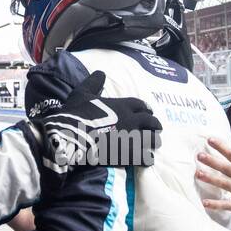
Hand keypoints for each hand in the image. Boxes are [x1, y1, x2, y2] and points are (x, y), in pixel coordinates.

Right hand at [23, 71, 161, 177]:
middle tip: (157, 127)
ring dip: (155, 140)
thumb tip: (101, 72)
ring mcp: (133, 138)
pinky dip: (148, 158)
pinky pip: (146, 157)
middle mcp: (132, 121)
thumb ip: (93, 82)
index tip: (148, 111)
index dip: (145, 108)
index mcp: (122, 106)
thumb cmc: (77, 114)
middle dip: (155, 124)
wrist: (74, 136)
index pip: (140, 105)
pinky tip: (148, 159)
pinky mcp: (130, 155)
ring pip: (153, 139)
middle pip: (151, 121)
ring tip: (156, 143)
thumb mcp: (83, 93)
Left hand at [195, 138, 230, 230]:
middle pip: (227, 168)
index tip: (209, 139)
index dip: (221, 147)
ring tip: (198, 174)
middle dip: (212, 161)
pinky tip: (204, 203)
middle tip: (199, 156)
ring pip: (225, 184)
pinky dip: (216, 204)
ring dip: (211, 179)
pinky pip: (227, 205)